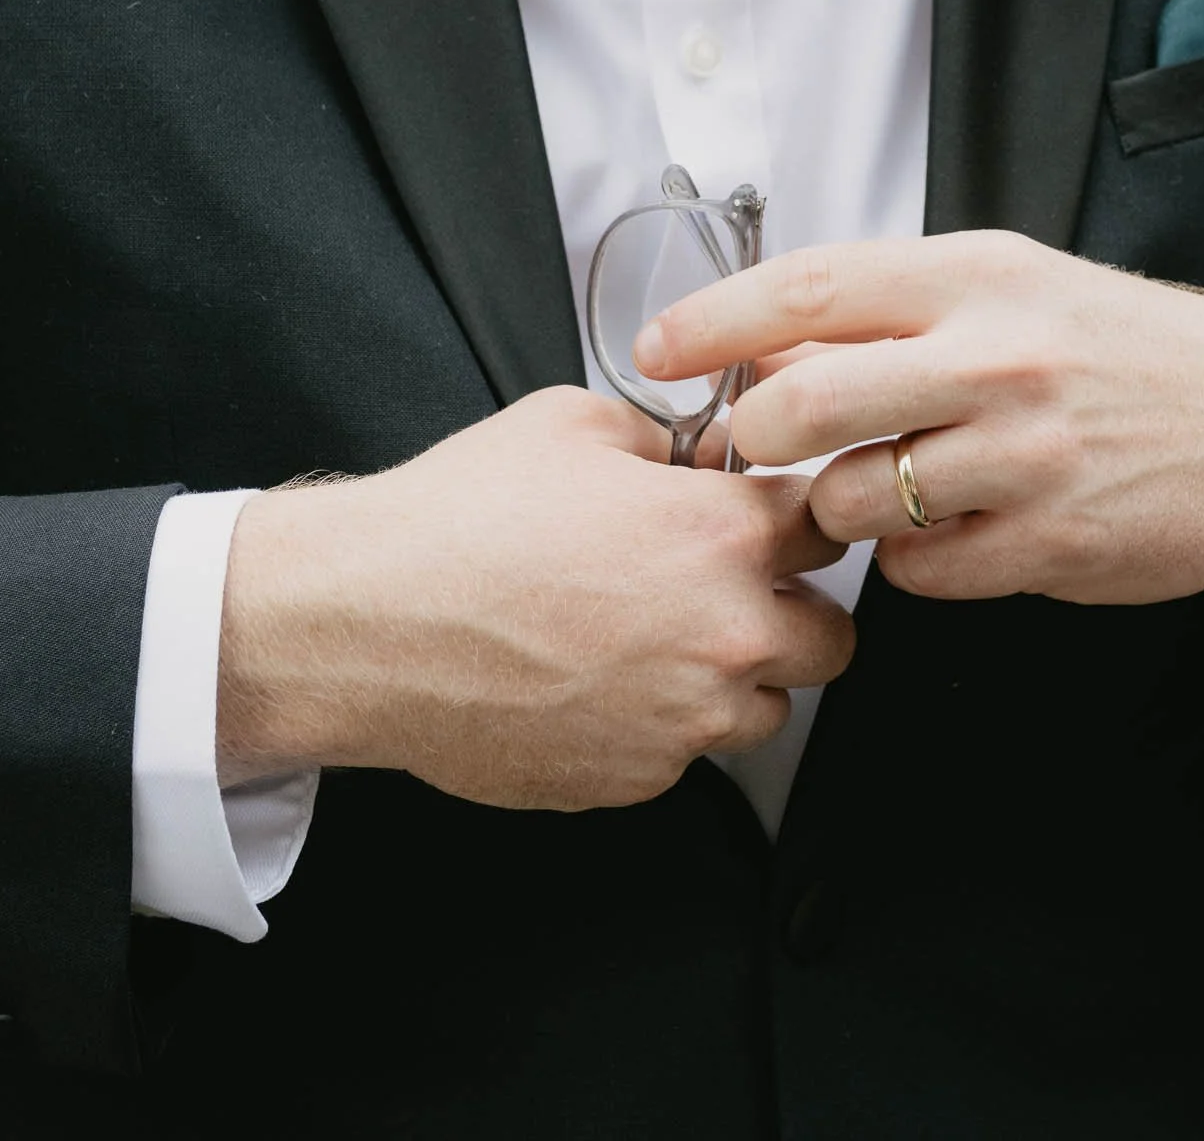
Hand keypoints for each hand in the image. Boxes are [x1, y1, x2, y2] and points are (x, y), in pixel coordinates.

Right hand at [216, 387, 854, 808]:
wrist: (371, 625)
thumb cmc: (458, 523)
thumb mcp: (573, 423)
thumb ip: (659, 440)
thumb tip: (684, 456)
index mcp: (723, 535)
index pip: (832, 523)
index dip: (802, 512)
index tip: (776, 515)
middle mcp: (725, 635)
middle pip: (831, 636)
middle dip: (793, 608)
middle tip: (734, 587)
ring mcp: (685, 721)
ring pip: (767, 708)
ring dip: (736, 676)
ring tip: (659, 639)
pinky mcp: (636, 780)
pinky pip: (687, 755)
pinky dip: (663, 724)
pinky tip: (600, 680)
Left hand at [636, 233, 1203, 634]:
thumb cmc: (1115, 346)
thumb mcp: (1010, 286)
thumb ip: (895, 310)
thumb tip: (767, 339)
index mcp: (975, 276)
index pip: (810, 289)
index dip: (715, 322)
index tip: (656, 348)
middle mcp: (994, 357)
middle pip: (807, 404)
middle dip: (753, 437)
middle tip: (748, 448)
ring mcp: (1024, 455)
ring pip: (855, 500)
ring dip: (838, 506)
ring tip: (873, 489)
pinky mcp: (1051, 541)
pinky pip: (922, 570)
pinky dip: (913, 558)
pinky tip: (949, 529)